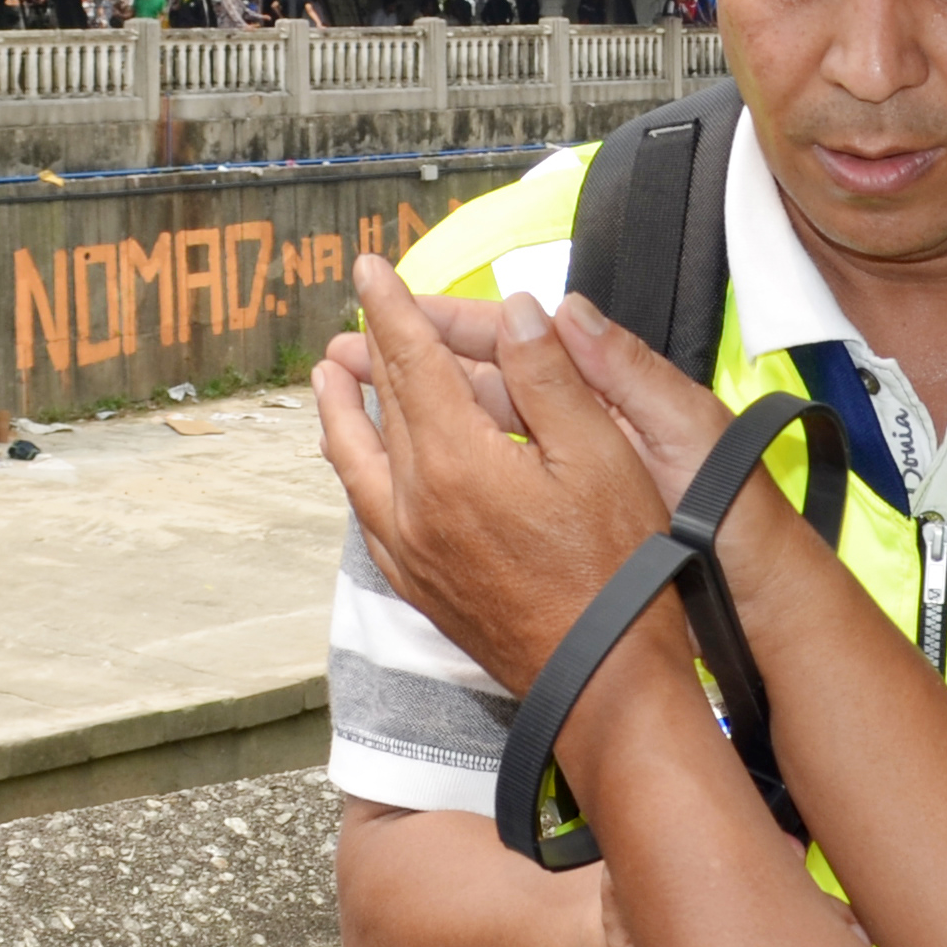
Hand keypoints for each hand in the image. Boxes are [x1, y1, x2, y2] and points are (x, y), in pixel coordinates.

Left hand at [315, 255, 677, 694]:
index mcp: (458, 461)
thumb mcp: (602, 457)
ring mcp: (409, 549)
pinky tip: (361, 471)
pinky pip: (365, 512)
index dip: (393, 309)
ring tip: (329, 380)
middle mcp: (414, 503)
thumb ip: (551, 377)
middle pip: (381, 406)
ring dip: (340, 412)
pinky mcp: (418, 584)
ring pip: (354, 463)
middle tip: (357, 312)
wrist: (601, 677)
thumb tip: (515, 311)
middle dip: (369, 350)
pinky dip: (354, 472)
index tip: (372, 270)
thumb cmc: (617, 571)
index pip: (413, 362)